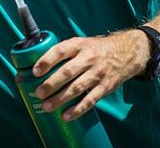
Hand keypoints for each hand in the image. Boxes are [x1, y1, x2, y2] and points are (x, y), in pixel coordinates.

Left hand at [32, 30, 147, 120]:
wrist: (124, 54)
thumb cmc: (94, 50)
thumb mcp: (80, 43)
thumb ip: (62, 52)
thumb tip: (38, 66)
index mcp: (78, 45)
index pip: (60, 51)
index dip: (46, 61)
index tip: (35, 72)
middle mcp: (88, 58)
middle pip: (67, 72)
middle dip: (51, 84)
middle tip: (38, 93)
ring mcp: (97, 73)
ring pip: (77, 88)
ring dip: (60, 99)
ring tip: (47, 106)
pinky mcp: (105, 87)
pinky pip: (90, 100)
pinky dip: (77, 109)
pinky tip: (66, 115)